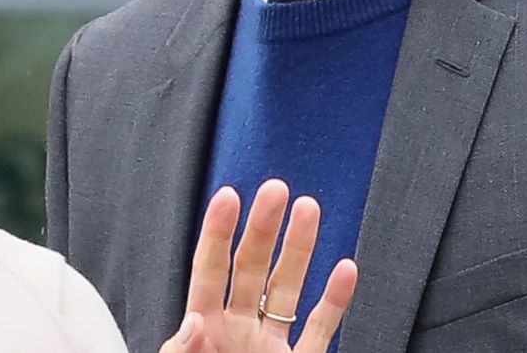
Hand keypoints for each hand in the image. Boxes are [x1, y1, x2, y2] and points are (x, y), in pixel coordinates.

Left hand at [158, 180, 356, 352]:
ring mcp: (269, 347)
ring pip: (288, 288)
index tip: (228, 196)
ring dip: (299, 248)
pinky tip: (344, 269)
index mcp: (206, 329)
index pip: (210, 269)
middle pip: (251, 267)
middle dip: (264, 226)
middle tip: (274, 190)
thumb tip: (193, 321)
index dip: (218, 232)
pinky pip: (320, 329)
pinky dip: (334, 301)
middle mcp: (238, 331)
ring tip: (307, 207)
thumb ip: (182, 350)